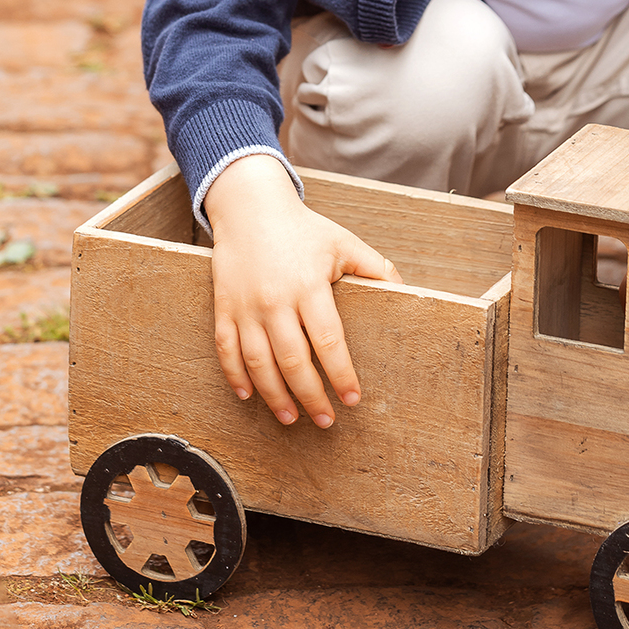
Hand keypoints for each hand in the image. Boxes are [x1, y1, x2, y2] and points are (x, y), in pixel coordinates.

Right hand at [204, 154, 401, 427]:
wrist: (250, 208)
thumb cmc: (302, 229)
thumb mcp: (343, 243)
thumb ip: (375, 268)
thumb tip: (405, 291)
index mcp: (309, 286)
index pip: (328, 341)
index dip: (341, 374)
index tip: (352, 399)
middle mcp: (276, 300)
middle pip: (293, 361)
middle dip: (311, 396)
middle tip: (326, 420)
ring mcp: (246, 306)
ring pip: (258, 362)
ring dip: (274, 396)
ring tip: (291, 417)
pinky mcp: (224, 307)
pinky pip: (226, 349)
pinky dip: (235, 376)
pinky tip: (249, 396)